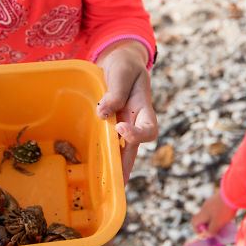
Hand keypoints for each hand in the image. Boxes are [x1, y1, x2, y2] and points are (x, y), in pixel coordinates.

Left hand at [94, 40, 156, 182]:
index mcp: (143, 107)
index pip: (149, 129)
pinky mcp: (112, 123)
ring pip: (123, 149)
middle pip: (136, 146)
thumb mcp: (122, 71)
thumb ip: (115, 91)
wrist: (121, 60)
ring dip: (117, 166)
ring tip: (107, 185)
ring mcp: (124, 123)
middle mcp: (135, 120)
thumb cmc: (125, 64)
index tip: (120, 127)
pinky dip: (106, 153)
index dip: (137, 134)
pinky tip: (97, 166)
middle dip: (127, 164)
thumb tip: (103, 113)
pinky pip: (110, 140)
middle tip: (118, 182)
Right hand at [191, 190, 236, 237]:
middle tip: (217, 229)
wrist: (232, 194)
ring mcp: (211, 202)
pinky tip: (227, 214)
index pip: (194, 223)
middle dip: (209, 225)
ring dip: (214, 219)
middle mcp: (205, 207)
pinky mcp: (217, 198)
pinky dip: (219, 213)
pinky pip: (215, 208)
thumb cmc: (223, 210)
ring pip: (210, 213)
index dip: (197, 230)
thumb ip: (211, 230)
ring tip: (224, 222)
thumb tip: (207, 235)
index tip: (206, 233)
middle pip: (203, 218)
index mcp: (203, 214)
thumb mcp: (218, 223)